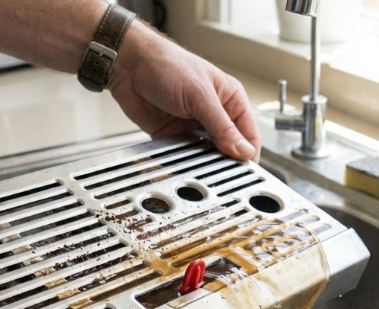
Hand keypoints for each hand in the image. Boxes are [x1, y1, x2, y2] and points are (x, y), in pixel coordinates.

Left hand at [108, 23, 260, 161]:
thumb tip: (243, 150)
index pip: (248, 133)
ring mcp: (194, 126)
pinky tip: (184, 164)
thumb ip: (222, 126)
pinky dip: (184, 162)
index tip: (245, 171)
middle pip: (229, 148)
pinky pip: (184, 155)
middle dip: (227, 161)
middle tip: (223, 174)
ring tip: (203, 169)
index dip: (248, 154)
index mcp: (230, 99)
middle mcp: (214, 114)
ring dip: (205, 162)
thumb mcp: (200, 95)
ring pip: (207, 154)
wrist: (130, 66)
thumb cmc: (167, 65)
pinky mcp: (175, 135)